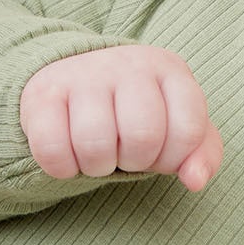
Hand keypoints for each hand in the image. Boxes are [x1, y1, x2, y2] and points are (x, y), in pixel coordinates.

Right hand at [20, 45, 221, 190]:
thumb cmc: (137, 114)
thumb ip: (201, 153)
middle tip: (124, 153)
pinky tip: (68, 154)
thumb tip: (195, 181)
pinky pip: (53, 150)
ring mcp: (83, 73)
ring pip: (95, 145)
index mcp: (169, 70)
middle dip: (134, 161)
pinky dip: (62, 167)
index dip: (173, 158)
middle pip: (142, 137)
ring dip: (97, 166)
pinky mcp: (42, 92)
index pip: (188, 130)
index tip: (159, 153)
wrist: (76, 81)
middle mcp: (128, 63)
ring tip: (97, 152)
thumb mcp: (178, 126)